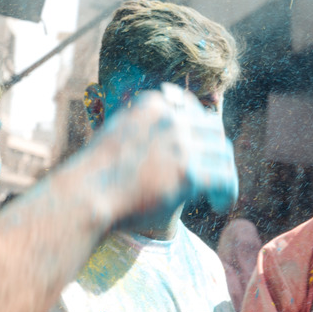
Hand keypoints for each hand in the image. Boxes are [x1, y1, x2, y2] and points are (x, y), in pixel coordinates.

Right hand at [89, 83, 237, 230]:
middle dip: (215, 153)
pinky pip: (224, 178)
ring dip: (224, 174)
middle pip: (214, 129)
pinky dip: (227, 193)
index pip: (193, 108)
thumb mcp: (118, 135)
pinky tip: (219, 207)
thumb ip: (143, 130)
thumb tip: (163, 140)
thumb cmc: (96, 175)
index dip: (202, 132)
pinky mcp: (189, 173)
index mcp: (153, 104)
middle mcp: (170, 119)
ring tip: (217, 196)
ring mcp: (180, 144)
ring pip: (223, 154)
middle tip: (213, 176)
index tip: (202, 150)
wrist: (85, 196)